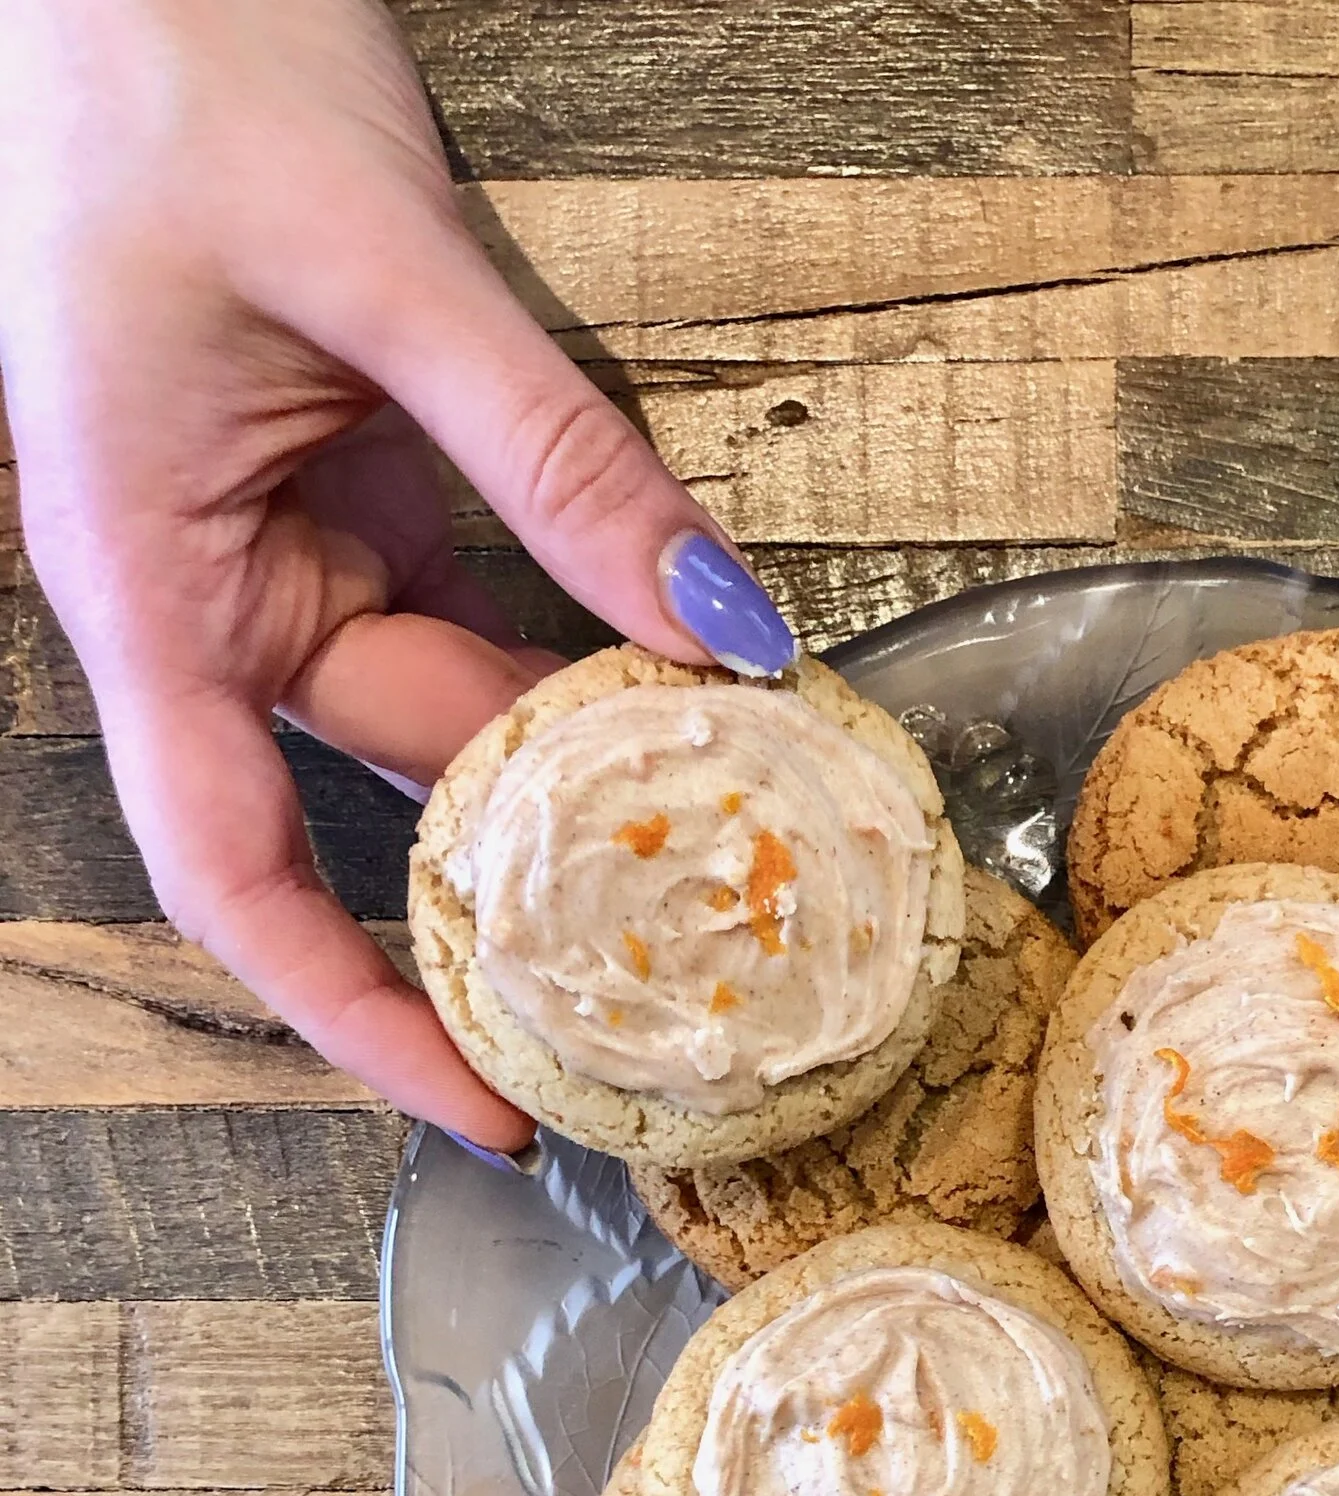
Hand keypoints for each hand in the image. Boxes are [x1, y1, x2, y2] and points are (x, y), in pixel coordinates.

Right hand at [0, 0, 793, 1144]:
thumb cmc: (172, 75)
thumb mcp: (383, 279)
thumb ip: (558, 461)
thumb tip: (726, 623)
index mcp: (145, 585)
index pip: (232, 871)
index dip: (353, 1011)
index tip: (480, 1107)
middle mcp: (216, 592)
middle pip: (400, 788)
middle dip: (552, 866)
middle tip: (717, 953)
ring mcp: (296, 540)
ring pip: (468, 696)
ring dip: (599, 747)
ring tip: (752, 819)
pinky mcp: (369, 482)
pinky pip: (494, 600)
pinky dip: (595, 638)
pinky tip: (708, 666)